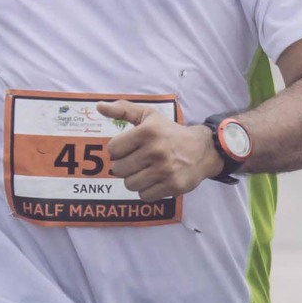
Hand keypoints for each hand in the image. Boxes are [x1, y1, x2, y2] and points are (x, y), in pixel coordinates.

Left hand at [98, 101, 221, 199]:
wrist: (203, 150)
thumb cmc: (170, 133)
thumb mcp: (149, 116)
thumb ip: (123, 109)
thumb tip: (99, 106)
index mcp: (147, 132)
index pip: (113, 149)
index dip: (118, 151)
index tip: (129, 149)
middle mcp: (156, 150)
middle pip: (119, 169)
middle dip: (125, 167)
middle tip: (137, 162)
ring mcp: (166, 170)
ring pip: (130, 184)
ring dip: (135, 180)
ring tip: (146, 172)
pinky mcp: (174, 185)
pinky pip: (145, 196)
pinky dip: (147, 191)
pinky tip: (156, 181)